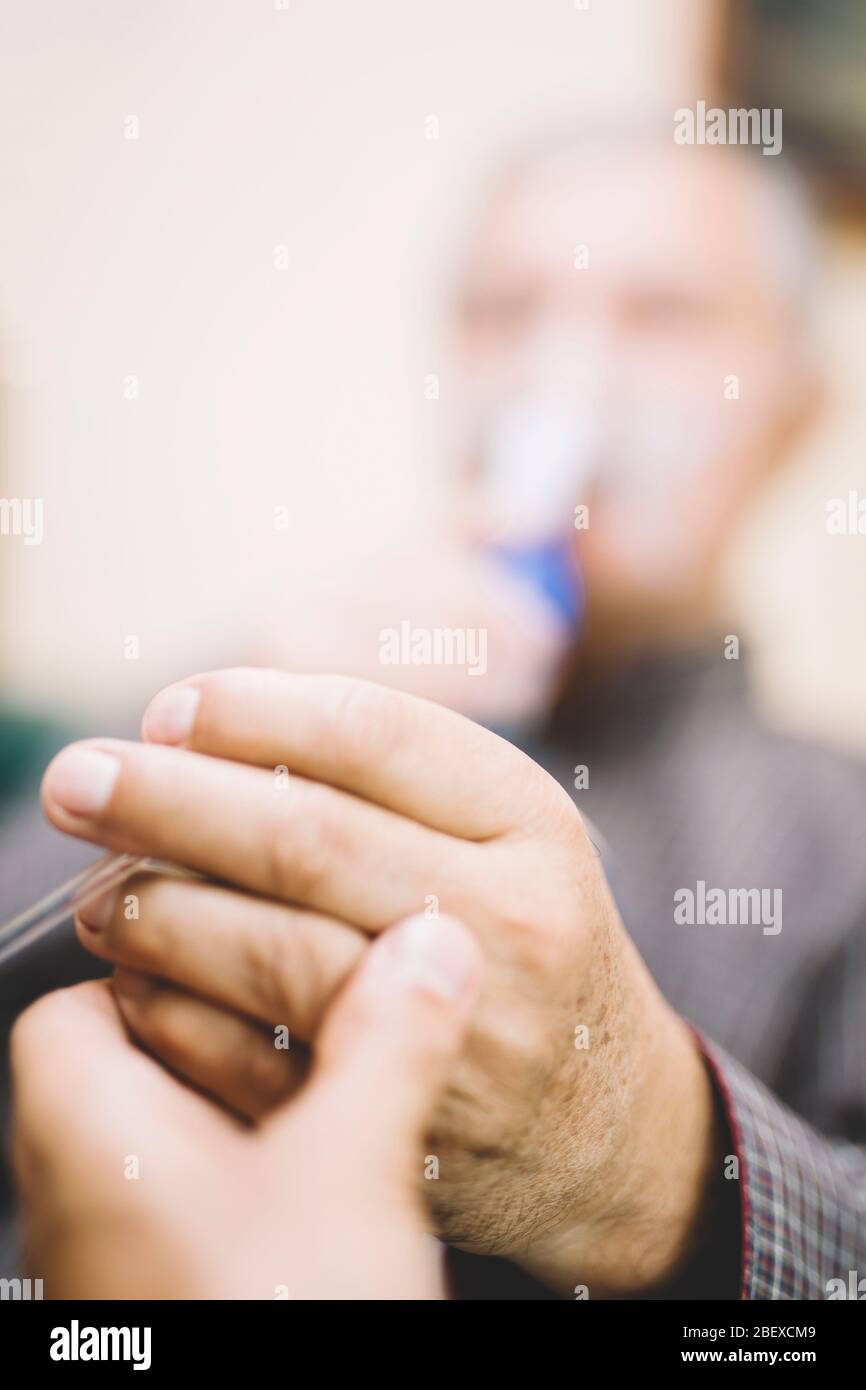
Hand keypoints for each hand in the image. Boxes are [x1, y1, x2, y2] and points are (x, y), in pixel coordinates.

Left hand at [10, 913, 479, 1298]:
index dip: (153, 961)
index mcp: (86, 1136)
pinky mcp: (154, 1304)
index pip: (69, 998)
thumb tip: (431, 946)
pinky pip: (177, 1212)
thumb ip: (390, 1042)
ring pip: (150, 1144)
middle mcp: (74, 1197)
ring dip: (231, 1113)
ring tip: (318, 1101)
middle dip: (213, 1035)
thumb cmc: (270, 1325)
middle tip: (298, 1016)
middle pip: (116, 1066)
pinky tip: (317, 1195)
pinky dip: (238, 1184)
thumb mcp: (350, 1171)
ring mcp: (110, 1262)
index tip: (236, 947)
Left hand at [42, 669, 718, 1295]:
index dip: (249, 710)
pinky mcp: (412, 1124)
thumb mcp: (506, 836)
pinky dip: (175, 1017)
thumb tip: (205, 732)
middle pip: (304, 837)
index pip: (371, 731)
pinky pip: (258, 1062)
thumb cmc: (525, 943)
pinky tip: (138, 985)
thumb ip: (389, 777)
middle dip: (166, 799)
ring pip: (273, 951)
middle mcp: (510, 918)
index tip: (166, 709)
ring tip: (102, 893)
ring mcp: (464, 1029)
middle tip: (79, 781)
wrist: (604, 1119)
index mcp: (530, 821)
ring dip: (158, 912)